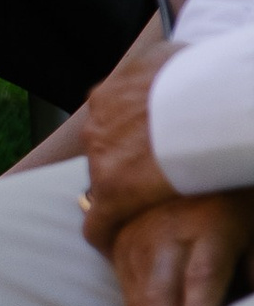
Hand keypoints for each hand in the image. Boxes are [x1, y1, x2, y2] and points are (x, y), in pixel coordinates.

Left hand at [71, 27, 181, 238]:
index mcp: (109, 94)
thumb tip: (174, 67)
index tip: (138, 155)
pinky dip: (105, 232)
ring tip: (138, 213)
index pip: (107, 125)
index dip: (125, 143)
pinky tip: (112, 246)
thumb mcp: (172, 59)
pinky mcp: (113, 191)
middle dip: (122, 166)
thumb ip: (162, 68)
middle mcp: (97, 123)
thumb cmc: (201, 79)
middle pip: (103, 154)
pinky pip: (98, 221)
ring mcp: (102, 157)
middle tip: (148, 181)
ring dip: (119, 197)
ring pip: (101, 185)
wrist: (209, 104)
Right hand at [105, 190, 253, 305]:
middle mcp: (167, 234)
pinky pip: (129, 293)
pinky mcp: (119, 246)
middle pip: (160, 293)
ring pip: (141, 298)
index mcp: (209, 226)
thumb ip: (251, 274)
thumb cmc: (231, 203)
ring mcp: (138, 239)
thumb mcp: (253, 233)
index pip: (201, 277)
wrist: (181, 160)